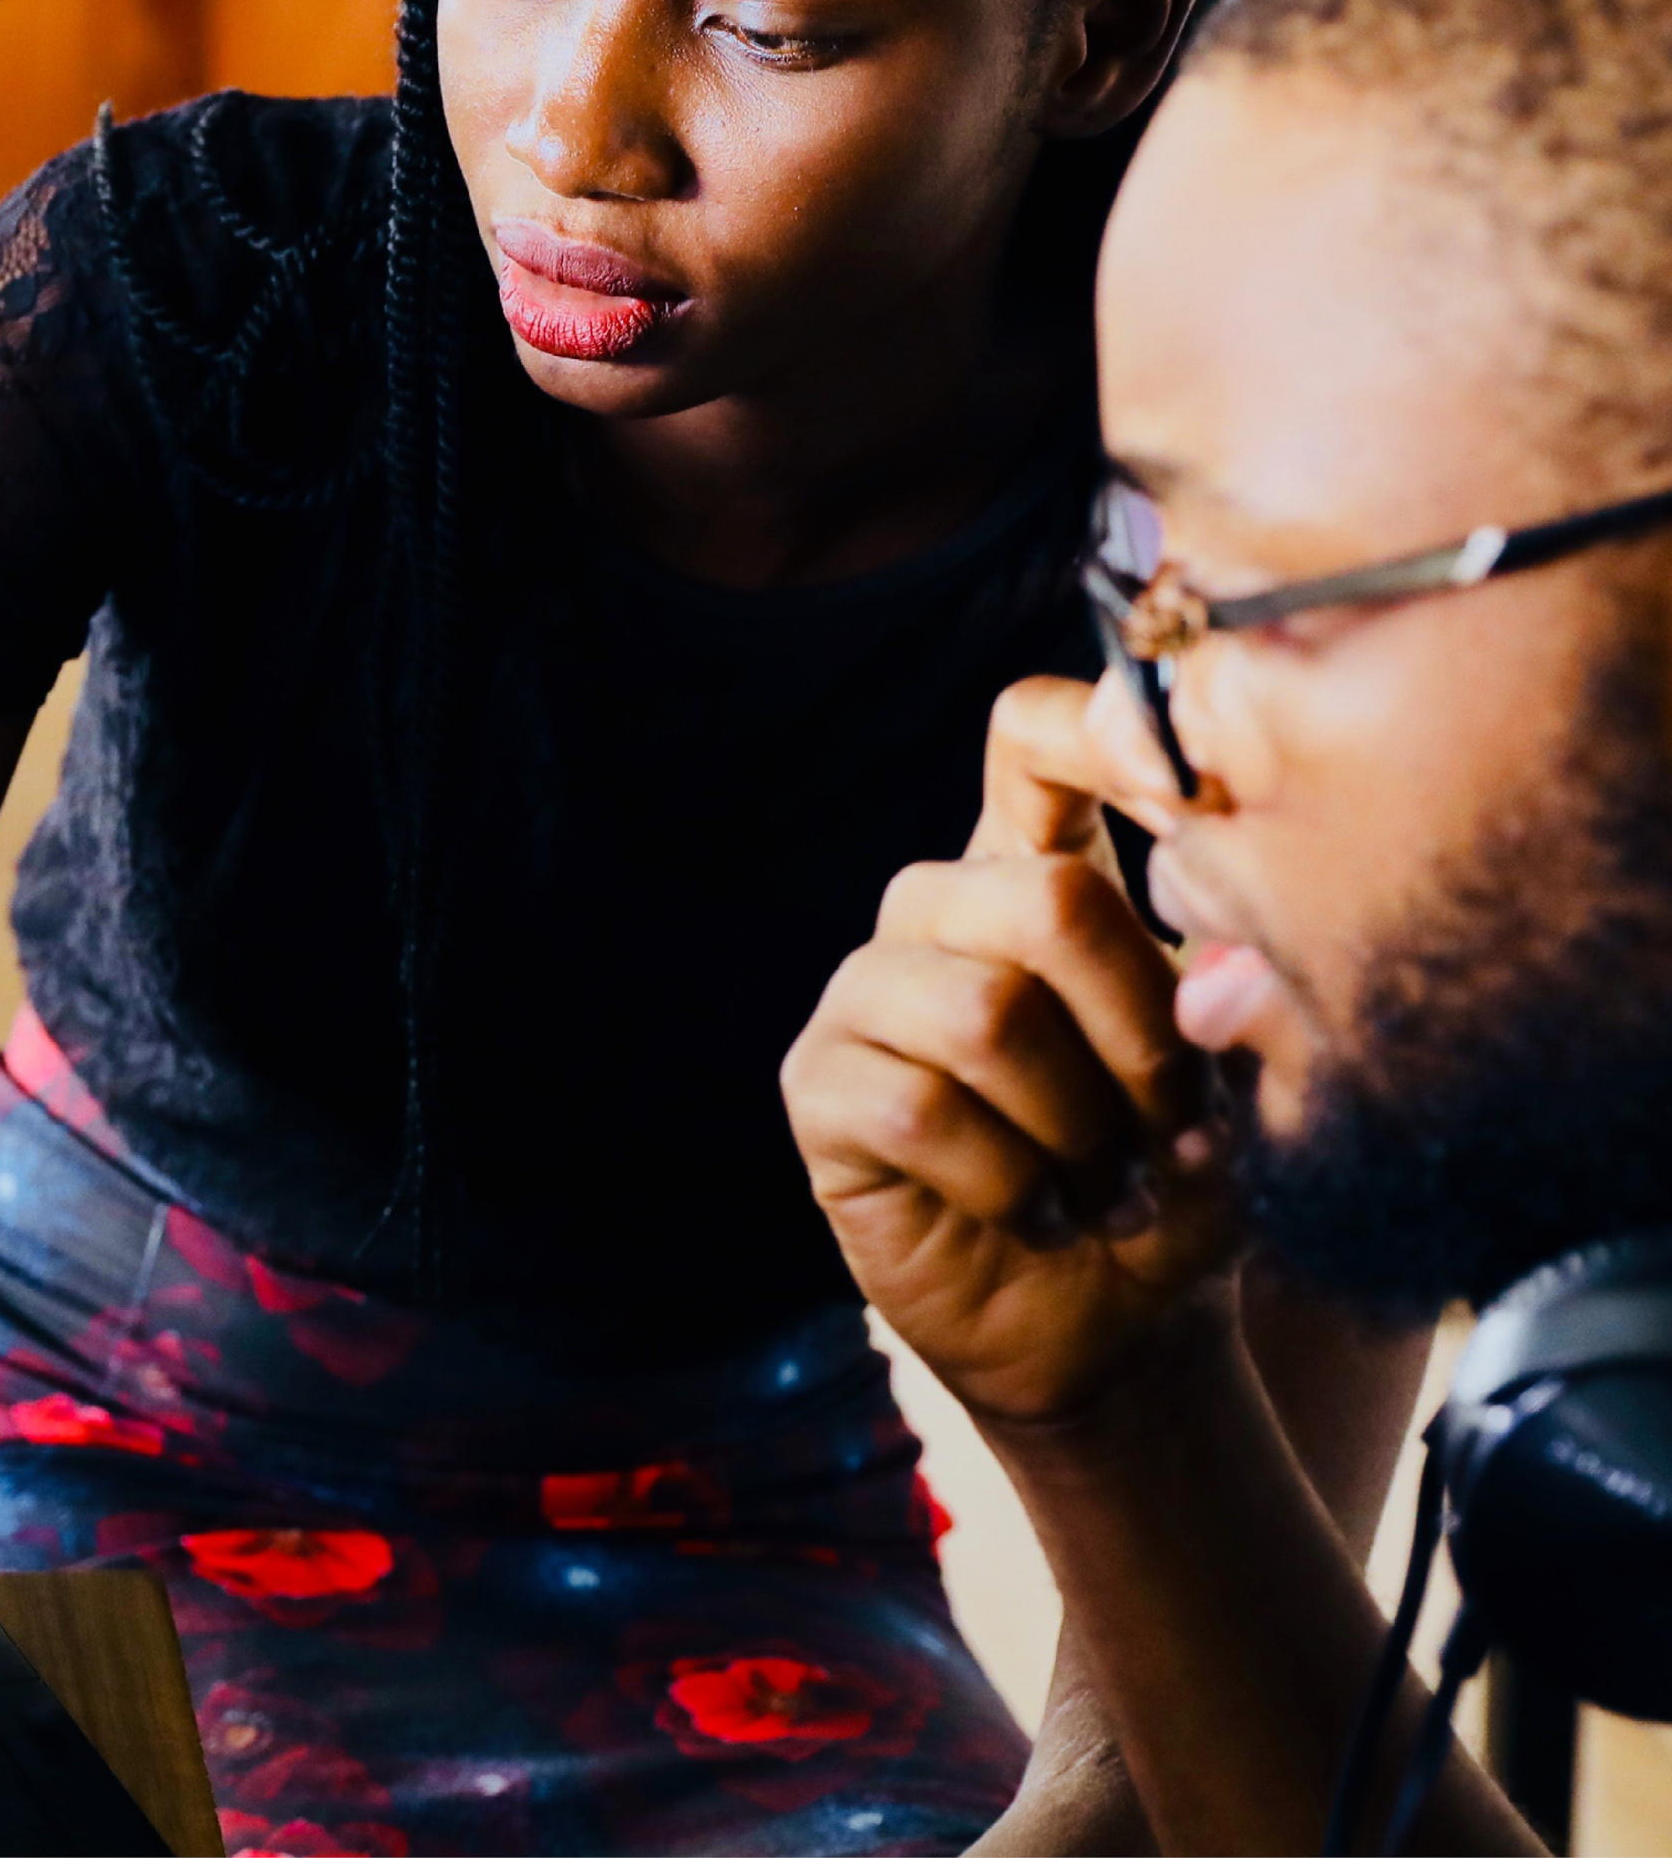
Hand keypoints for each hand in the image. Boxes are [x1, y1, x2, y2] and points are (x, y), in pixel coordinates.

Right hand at [783, 675, 1242, 1424]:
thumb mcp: (1237, 1080)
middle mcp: (942, 911)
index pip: (1032, 737)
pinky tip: (1036, 1213)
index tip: (1186, 797)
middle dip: (1142, 1032)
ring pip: (986, 1013)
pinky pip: (917, 1106)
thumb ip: (1232, 995)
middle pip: (1044, 895)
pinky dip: (1011, 1182)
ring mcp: (868, 994)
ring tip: (1106, 1182)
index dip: (1098, 730)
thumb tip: (1218, 956)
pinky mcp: (822, 1086)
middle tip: (1171, 1125)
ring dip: (1079, 1126)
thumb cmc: (1178, 1181)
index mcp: (1039, 873)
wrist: (1117, 1328)